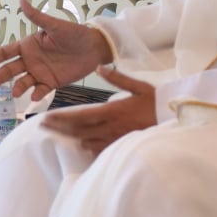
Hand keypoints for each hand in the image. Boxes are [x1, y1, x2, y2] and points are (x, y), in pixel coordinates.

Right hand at [0, 0, 112, 99]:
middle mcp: (31, 59)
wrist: (95, 48)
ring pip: (23, 82)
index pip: (6, 52)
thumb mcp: (54, 25)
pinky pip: (41, 90)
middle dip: (0, 76)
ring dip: (18, 87)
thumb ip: (36, 16)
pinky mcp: (52, 83)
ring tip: (15, 92)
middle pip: (11, 69)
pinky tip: (34, 97)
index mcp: (29, 45)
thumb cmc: (75, 33)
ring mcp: (40, 72)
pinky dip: (37, 95)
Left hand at [39, 64, 155, 153]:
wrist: (174, 119)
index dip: (61, 118)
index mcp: (112, 111)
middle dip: (59, 128)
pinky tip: (81, 144)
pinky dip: (89, 147)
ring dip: (72, 136)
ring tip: (58, 132)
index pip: (80, 116)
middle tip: (43, 126)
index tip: (47, 117)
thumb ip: (117, 78)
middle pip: (78, 130)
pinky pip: (100, 150)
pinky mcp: (121, 146)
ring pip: (86, 141)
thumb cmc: (156, 101)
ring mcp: (115, 139)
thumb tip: (100, 66)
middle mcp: (110, 127)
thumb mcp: (138, 86)